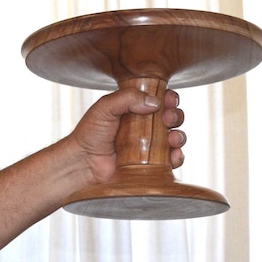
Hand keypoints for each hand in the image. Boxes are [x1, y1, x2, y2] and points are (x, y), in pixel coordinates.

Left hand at [68, 87, 185, 185]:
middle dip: (175, 115)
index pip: (159, 100)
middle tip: (167, 118)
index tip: (168, 99)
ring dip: (179, 136)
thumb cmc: (89, 135)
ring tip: (172, 138)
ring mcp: (147, 145)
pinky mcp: (150, 164)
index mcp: (134, 109)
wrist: (82, 163)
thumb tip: (154, 102)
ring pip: (175, 137)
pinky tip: (173, 155)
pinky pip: (171, 160)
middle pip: (171, 117)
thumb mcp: (105, 107)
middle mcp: (143, 126)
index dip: (168, 98)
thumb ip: (127, 98)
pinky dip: (177, 157)